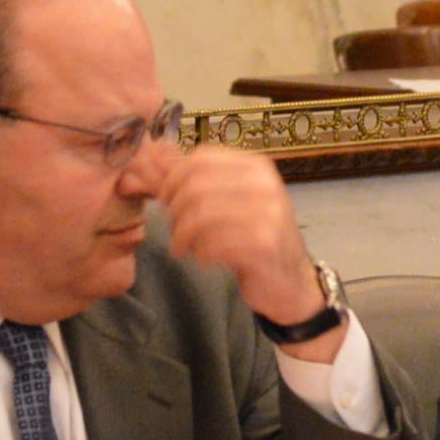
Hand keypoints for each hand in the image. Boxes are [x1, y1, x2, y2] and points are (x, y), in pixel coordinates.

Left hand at [157, 145, 339, 359]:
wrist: (291, 282)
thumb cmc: (253, 239)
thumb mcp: (224, 204)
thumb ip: (188, 182)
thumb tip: (149, 157)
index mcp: (257, 167)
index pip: (200, 158)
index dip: (173, 179)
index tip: (165, 201)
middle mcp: (266, 185)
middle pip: (196, 186)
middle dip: (174, 211)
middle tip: (174, 230)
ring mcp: (268, 214)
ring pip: (200, 215)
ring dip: (182, 236)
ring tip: (183, 248)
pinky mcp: (264, 245)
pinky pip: (213, 243)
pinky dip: (200, 253)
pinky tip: (204, 259)